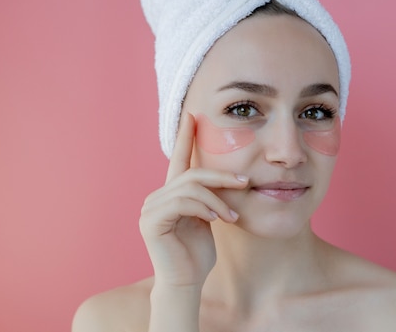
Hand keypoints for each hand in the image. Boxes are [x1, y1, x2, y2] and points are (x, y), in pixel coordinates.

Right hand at [139, 113, 247, 286]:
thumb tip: (229, 176)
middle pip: (192, 173)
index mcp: (172, 193)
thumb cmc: (199, 252)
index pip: (178, 159)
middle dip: (221, 177)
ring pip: (190, 187)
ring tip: (231, 216)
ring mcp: (150, 207)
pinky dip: (204, 208)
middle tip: (245, 182)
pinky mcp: (150, 220)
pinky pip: (182, 202)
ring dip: (217, 199)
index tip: (192, 115)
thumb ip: (210, 196)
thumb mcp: (210, 217)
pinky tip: (215, 220)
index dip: (185, 136)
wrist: (187, 281)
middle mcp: (157, 196)